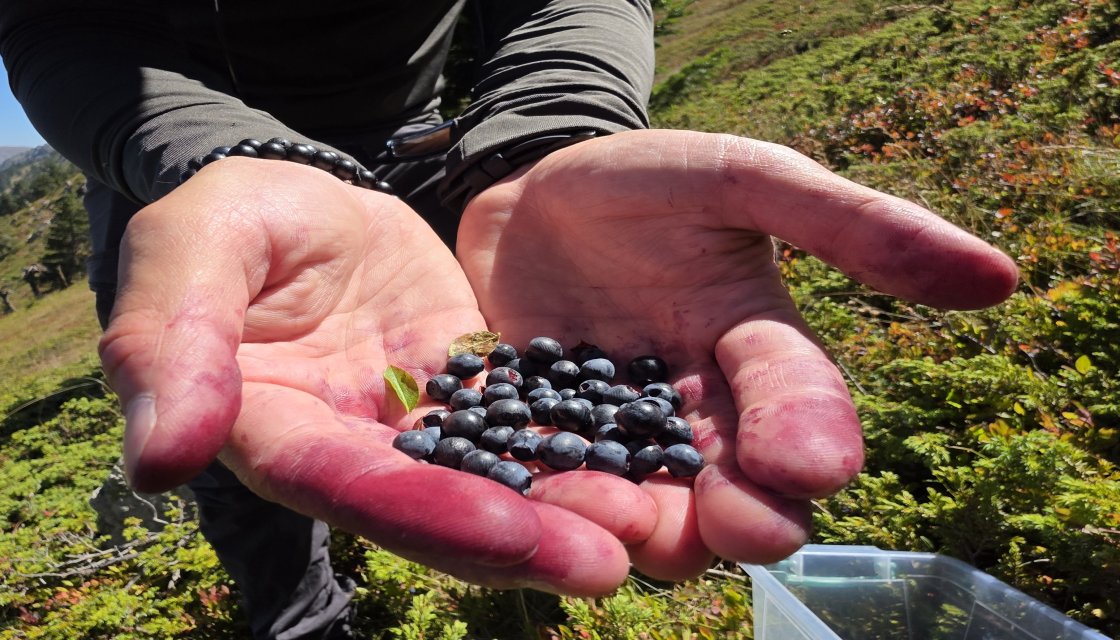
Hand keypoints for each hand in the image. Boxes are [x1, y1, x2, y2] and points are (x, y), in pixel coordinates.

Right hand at [97, 158, 649, 594]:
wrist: (302, 198)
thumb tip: (158, 460)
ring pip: (491, 478)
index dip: (423, 514)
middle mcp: (351, 450)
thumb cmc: (232, 218)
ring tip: (655, 530)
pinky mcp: (467, 390)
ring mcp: (415, 426)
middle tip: (611, 562)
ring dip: (566, 508)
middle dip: (520, 538)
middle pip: (435, 508)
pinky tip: (646, 461)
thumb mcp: (192, 249)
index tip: (509, 534)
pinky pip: (523, 421)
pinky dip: (578, 445)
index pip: (344, 485)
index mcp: (275, 431)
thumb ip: (170, 341)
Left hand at [456, 129, 1018, 578]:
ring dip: (648, 527)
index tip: (810, 466)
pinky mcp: (544, 447)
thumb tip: (998, 279)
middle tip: (736, 526)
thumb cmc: (646, 181)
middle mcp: (700, 416)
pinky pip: (555, 489)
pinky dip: (552, 502)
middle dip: (745, 517)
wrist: (528, 194)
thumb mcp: (742, 180)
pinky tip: (538, 502)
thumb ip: (847, 224)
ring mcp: (619, 440)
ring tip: (624, 516)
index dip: (810, 437)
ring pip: (651, 510)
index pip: (802, 407)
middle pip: (738, 490)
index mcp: (759, 353)